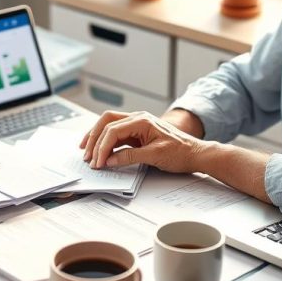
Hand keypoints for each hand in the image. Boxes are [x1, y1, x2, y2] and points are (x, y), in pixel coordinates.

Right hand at [80, 110, 208, 172]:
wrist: (195, 153)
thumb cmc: (180, 152)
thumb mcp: (155, 156)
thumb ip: (130, 157)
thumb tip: (110, 160)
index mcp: (142, 120)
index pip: (113, 130)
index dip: (102, 147)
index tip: (98, 162)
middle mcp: (138, 118)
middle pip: (106, 121)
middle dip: (94, 138)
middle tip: (87, 155)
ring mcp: (137, 124)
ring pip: (109, 125)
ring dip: (97, 137)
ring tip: (87, 151)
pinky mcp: (137, 133)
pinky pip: (117, 133)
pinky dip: (106, 142)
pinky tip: (101, 150)